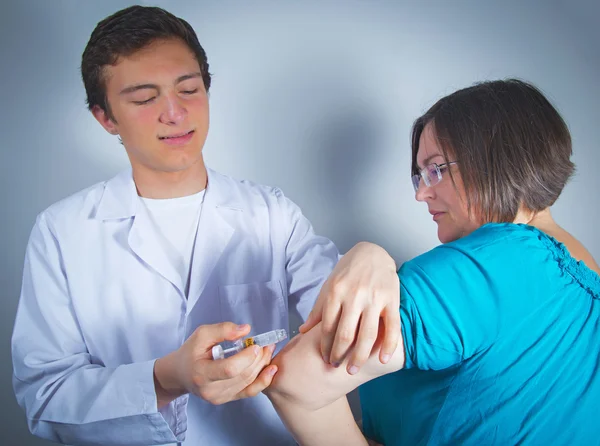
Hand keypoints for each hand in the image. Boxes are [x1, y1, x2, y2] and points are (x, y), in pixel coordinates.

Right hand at [154, 322, 276, 406]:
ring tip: (268, 351)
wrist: (180, 374)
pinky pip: (249, 392)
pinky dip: (263, 380)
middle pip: (242, 376)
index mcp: (201, 373)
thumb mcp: (201, 335)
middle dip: (259, 359)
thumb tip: (245, 329)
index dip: (246, 357)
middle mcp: (210, 390)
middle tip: (267, 344)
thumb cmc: (190, 352)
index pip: (229, 369)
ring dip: (262, 366)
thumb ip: (223, 330)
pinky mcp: (227, 399)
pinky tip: (271, 370)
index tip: (255, 344)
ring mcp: (220, 397)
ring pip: (248, 383)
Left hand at [299, 242, 399, 373]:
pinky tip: (384, 360)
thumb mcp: (329, 286)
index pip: (328, 327)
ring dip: (359, 357)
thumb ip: (318, 309)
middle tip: (337, 367)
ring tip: (353, 369)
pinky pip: (392, 327)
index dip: (326, 347)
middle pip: (345, 335)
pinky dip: (389, 346)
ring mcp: (374, 298)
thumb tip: (302, 330)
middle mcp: (354, 296)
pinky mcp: (392, 300)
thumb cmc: (348, 272)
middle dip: (339, 355)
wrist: (372, 252)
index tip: (325, 359)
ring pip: (367, 335)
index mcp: (336, 293)